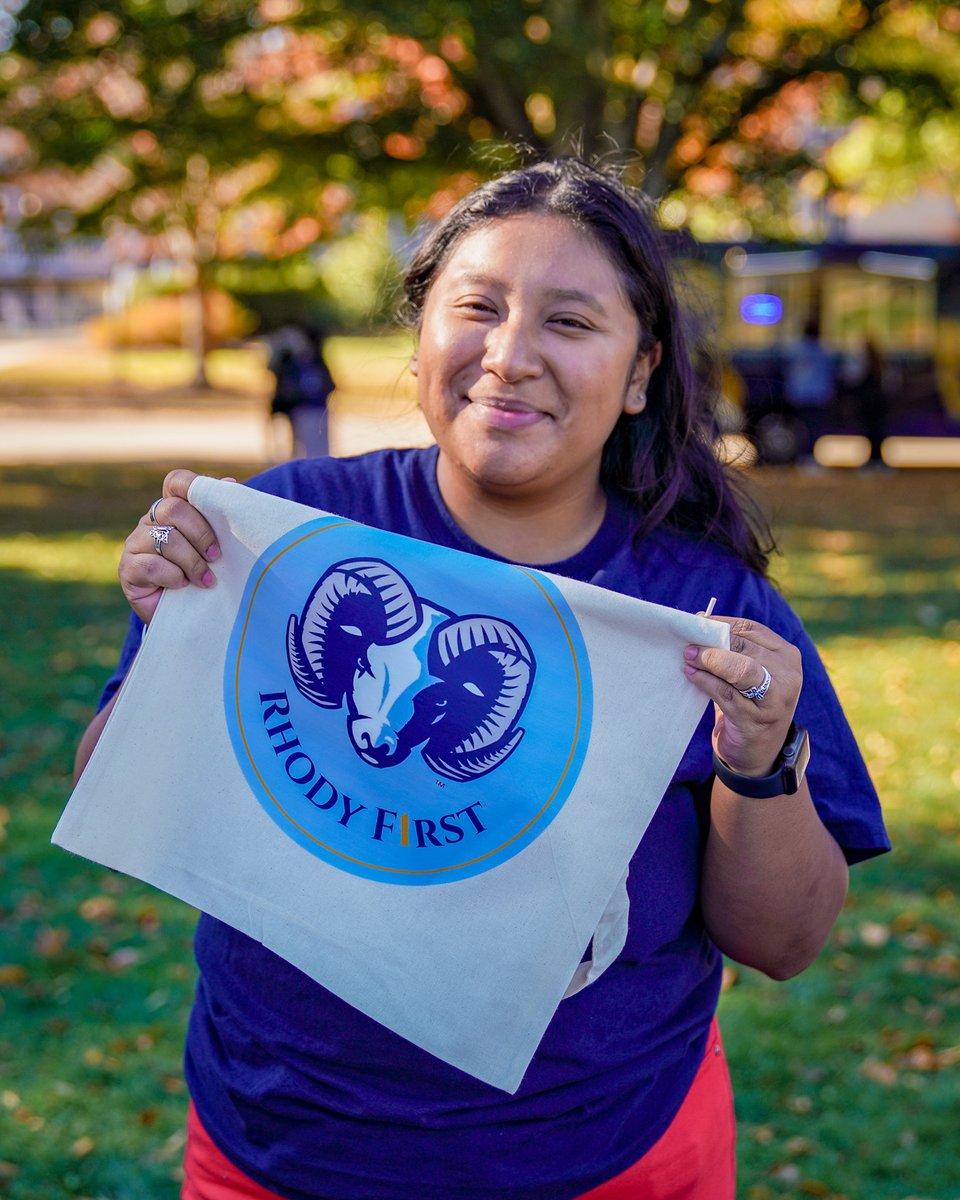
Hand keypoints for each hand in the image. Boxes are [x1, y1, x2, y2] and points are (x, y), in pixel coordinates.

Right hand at [119, 468, 232, 623]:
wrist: (186, 617)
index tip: (216, 506)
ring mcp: (136, 543)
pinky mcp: (128, 568)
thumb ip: (221, 519)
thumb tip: (230, 483)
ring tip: (206, 580)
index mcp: (173, 509)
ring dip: (192, 562)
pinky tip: (182, 586)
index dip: (192, 486)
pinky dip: (173, 576)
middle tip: (216, 557)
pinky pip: (152, 564)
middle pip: (173, 509)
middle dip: (201, 534)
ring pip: (166, 539)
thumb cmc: (204, 577)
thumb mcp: (216, 548)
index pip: (177, 482)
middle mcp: (151, 521)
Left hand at [683, 616, 801, 777]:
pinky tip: (692, 675)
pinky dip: (706, 682)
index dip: (720, 624)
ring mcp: (775, 699)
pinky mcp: (756, 720)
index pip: (751, 629)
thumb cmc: (748, 704)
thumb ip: (732, 649)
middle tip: (686, 642)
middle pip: (743, 647)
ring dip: (708, 660)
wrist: (757, 752)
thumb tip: (700, 619)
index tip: (695, 622)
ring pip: (739, 669)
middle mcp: (787, 675)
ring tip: (688, 657)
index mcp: (787, 655)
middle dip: (711, 642)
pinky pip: (726, 694)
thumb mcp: (748, 673)